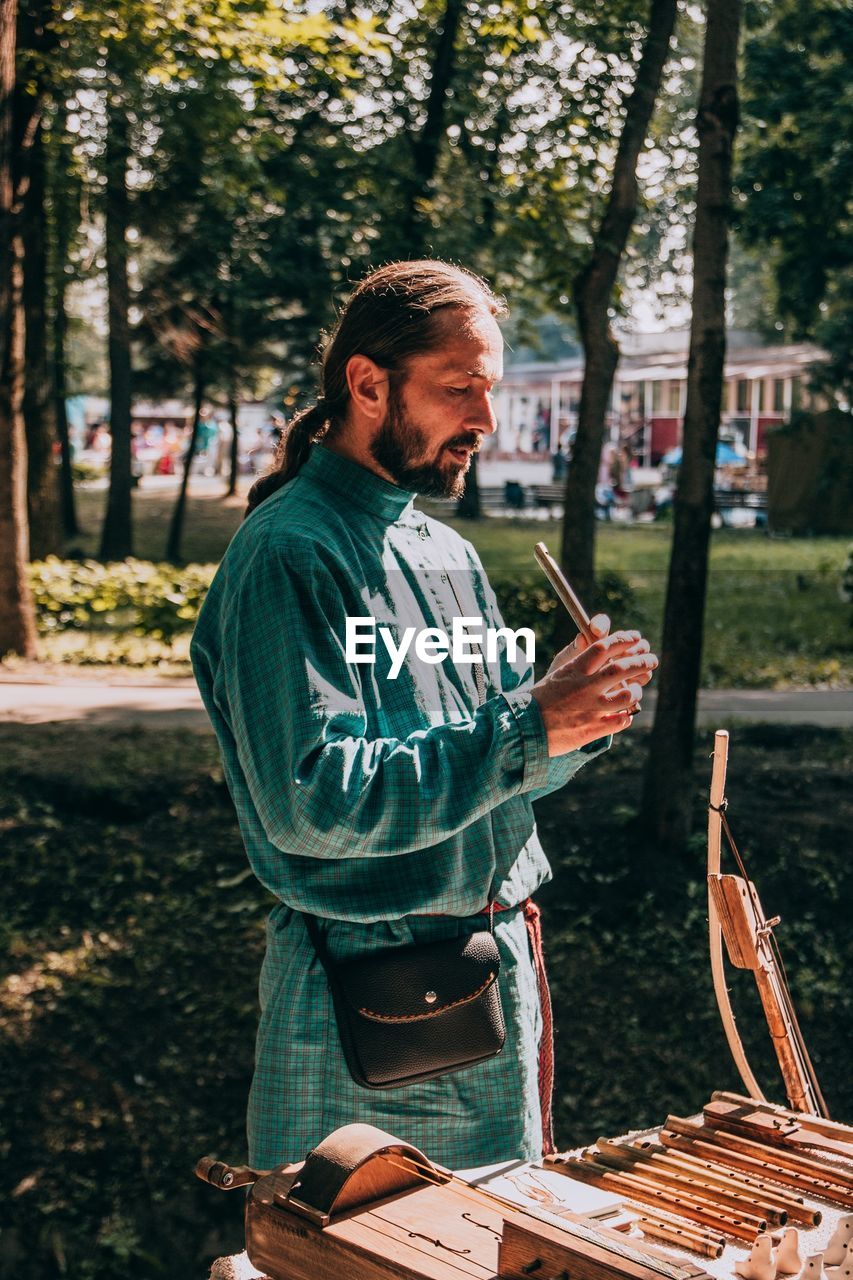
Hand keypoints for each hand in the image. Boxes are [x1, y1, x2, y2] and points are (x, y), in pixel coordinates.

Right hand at [532, 618, 657, 756]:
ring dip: (636, 691)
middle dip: (642, 662)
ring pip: (628, 695)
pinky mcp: (593, 729)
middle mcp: (584, 687)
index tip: (635, 637)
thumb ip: (577, 666)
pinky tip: (624, 715)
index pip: (603, 647)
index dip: (623, 640)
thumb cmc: (538, 701)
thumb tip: (592, 649)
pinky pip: (622, 721)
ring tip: (635, 690)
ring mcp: (591, 709)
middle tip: (652, 659)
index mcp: (573, 670)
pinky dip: (626, 717)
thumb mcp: (556, 676)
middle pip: (622, 668)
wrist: (523, 729)